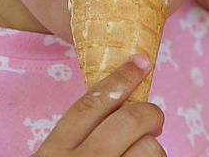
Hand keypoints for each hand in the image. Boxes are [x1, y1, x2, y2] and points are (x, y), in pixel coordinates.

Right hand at [32, 54, 165, 155]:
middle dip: (150, 114)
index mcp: (53, 152)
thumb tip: (116, 108)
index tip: (142, 61)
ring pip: (147, 149)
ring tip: (147, 154)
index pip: (90, 104)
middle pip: (127, 122)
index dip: (121, 78)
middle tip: (155, 120)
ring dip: (154, 148)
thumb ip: (74, 140)